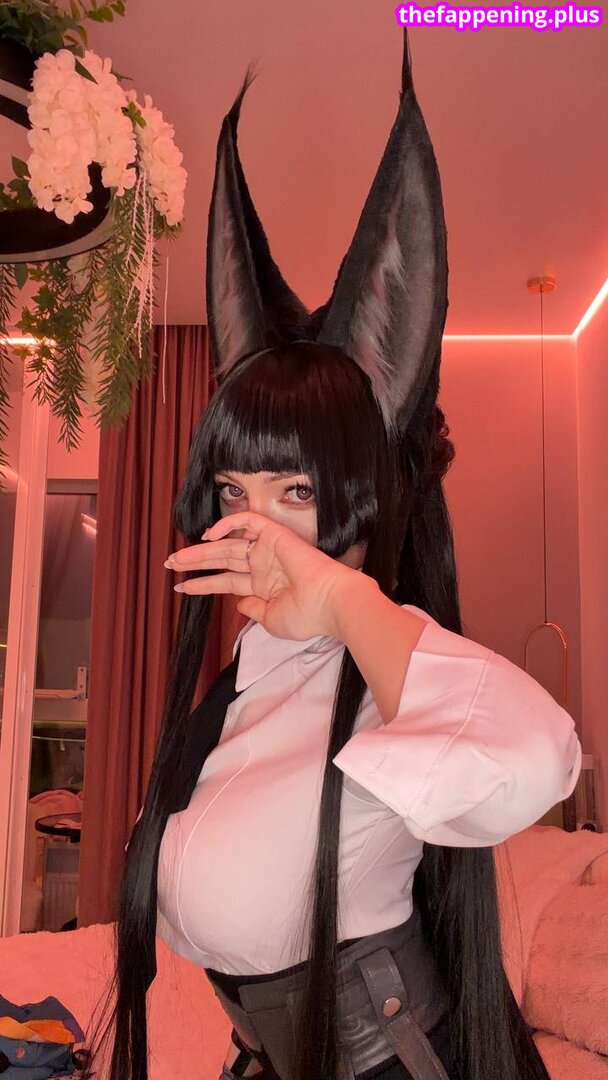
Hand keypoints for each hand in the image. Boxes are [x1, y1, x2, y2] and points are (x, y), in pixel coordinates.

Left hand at [164, 511, 376, 641]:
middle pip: (222, 561)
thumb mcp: (271, 620)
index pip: (227, 581)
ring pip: (227, 544)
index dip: (204, 583)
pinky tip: (208, 535)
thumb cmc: (305, 616)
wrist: (329, 603)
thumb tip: (238, 604)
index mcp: (263, 586)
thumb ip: (253, 611)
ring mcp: (268, 550)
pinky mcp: (274, 535)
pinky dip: (228, 523)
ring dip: (201, 550)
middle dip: (196, 562)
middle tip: (170, 564)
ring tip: (176, 557)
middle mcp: (263, 566)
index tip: (182, 588)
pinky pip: (247, 521)